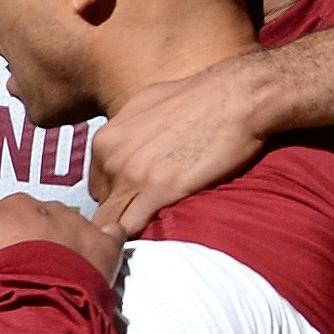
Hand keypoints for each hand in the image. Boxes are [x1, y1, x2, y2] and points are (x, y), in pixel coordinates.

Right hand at [0, 193, 121, 283]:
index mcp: (16, 206)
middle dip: (40, 236)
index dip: (7, 235)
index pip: (10, 213)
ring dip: (69, 241)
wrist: (37, 302)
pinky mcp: (106, 246)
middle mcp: (51, 208)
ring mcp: (81, 225)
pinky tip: (100, 253)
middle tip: (32, 265)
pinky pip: (113, 234)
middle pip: (44, 218)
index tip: (5, 255)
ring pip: (75, 227)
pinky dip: (107, 241)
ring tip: (61, 269)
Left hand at [87, 56, 275, 232]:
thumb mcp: (145, 107)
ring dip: (128, 230)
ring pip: (112, 222)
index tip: (139, 201)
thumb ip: (128, 133)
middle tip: (150, 216)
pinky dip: (142, 236)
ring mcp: (133, 176)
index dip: (119, 196)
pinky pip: (134, 227)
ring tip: (151, 233)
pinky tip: (158, 236)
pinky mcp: (160, 191)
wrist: (235, 97)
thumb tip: (127, 147)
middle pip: (103, 205)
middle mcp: (111, 159)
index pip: (98, 185)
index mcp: (105, 141)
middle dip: (123, 214)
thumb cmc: (198, 97)